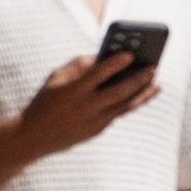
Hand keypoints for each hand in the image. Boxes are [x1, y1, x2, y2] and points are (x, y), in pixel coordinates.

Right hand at [4, 45, 160, 160]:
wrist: (33, 137)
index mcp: (73, 90)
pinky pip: (116, 115)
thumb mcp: (55, 78)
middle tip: (153, 68)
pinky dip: (129, 103)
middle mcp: (86, 107)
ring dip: (142, 95)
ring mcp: (93, 122)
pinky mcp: (97, 131)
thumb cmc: (45, 100)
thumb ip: (79, 65)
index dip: (115, 63)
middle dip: (138, 80)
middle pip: (118, 92)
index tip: (129, 54)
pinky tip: (140, 95)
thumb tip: (103, 57)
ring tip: (157, 84)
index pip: (98, 74)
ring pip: (124, 107)